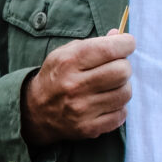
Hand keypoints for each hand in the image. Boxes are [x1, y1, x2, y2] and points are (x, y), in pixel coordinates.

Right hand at [20, 30, 134, 146]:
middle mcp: (74, 85)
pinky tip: (106, 103)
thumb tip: (120, 35)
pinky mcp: (88, 127)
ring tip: (110, 87)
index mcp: (68, 62)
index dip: (126, 43)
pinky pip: (121, 115)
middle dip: (124, 66)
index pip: (110, 49)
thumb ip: (93, 44)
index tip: (127, 44)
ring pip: (125, 93)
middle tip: (116, 68)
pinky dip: (118, 107)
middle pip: (122, 71)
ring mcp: (81, 109)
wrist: (35, 111)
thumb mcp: (65, 53)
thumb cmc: (56, 76)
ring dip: (122, 88)